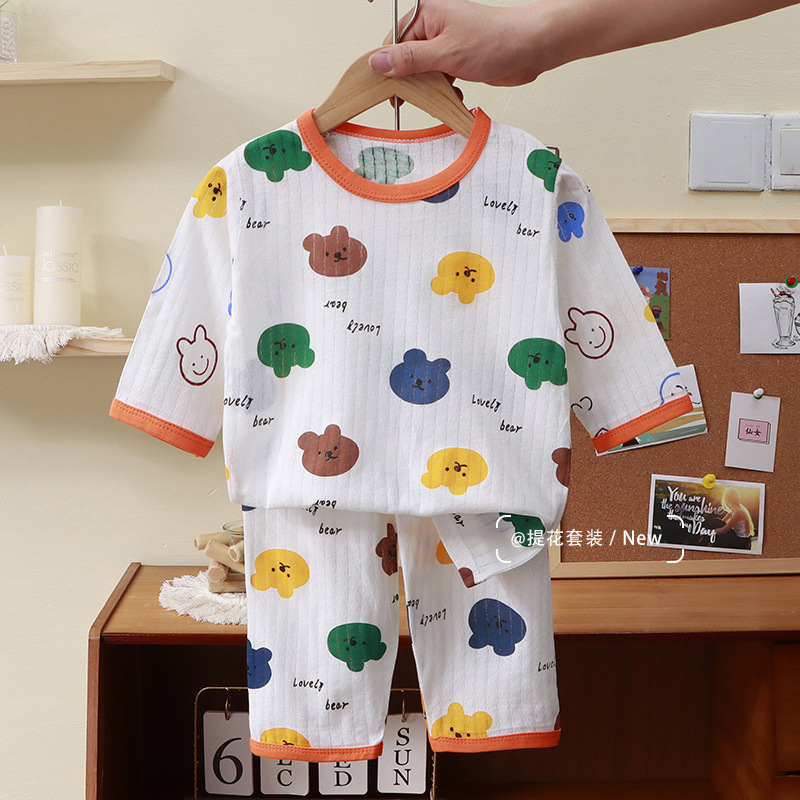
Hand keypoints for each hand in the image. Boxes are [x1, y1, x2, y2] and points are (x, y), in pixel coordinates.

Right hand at [369, 0, 545, 86]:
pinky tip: (455, 94)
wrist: (529, 49)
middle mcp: (434, 26)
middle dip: (413, 82)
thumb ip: (410, 59)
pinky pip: (439, 78)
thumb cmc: (496, 40)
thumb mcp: (446, 53)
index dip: (390, 69)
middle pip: (406, 59)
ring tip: (443, 94)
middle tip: (418, 98)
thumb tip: (378, 62)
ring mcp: (445, 43)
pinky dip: (444, 90)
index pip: (393, 43)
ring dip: (431, 89)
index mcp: (427, 14)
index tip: (392, 91)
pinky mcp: (456, 59)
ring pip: (423, 72)